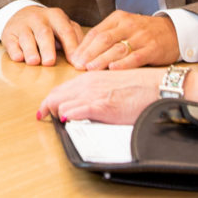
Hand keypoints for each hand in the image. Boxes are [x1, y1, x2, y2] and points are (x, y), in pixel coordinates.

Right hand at [1, 6, 83, 65]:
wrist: (21, 14)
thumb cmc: (48, 26)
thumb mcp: (63, 26)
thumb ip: (75, 38)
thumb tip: (85, 57)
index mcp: (56, 16)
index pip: (66, 31)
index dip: (72, 47)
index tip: (76, 63)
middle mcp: (39, 18)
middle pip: (44, 33)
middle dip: (47, 48)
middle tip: (50, 62)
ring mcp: (22, 25)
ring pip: (26, 37)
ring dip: (30, 50)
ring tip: (34, 62)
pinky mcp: (9, 33)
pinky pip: (11, 42)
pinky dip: (14, 50)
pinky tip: (18, 58)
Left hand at [37, 69, 161, 123]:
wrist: (157, 87)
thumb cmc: (139, 87)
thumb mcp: (112, 83)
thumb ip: (96, 89)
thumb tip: (84, 101)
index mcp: (91, 77)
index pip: (62, 87)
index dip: (50, 98)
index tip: (44, 107)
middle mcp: (89, 83)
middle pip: (57, 94)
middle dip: (45, 105)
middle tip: (41, 115)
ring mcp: (94, 94)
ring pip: (61, 102)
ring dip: (53, 112)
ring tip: (50, 120)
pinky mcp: (102, 106)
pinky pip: (75, 111)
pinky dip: (66, 116)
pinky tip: (64, 120)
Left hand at [69, 10, 179, 70]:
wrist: (174, 31)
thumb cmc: (144, 32)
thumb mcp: (124, 27)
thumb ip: (107, 37)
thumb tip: (83, 54)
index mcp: (118, 18)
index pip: (96, 32)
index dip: (83, 46)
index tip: (73, 59)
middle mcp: (128, 25)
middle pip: (104, 39)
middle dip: (88, 54)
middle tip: (77, 66)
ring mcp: (141, 37)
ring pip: (117, 48)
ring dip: (101, 60)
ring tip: (90, 69)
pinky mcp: (152, 48)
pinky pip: (135, 56)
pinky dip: (123, 64)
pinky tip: (113, 69)